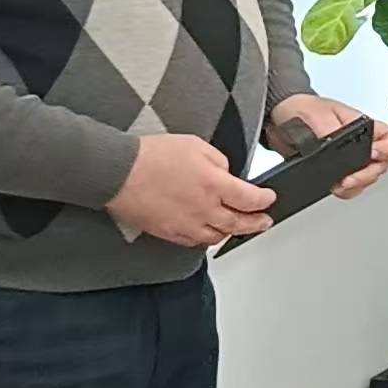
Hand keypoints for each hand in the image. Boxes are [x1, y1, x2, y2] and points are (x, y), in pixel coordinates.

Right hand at [112, 132, 276, 249]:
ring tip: (237, 227)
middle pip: (238, 224)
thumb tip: (227, 174)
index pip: (250, 199)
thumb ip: (219, 161)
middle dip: (256, 223)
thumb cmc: (151, 156)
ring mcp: (185, 224)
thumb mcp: (195, 145)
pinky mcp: (168, 232)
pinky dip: (206, 238)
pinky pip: (193, 242)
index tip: (269, 198)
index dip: (264, 200)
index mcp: (214, 185)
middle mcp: (203, 209)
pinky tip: (208, 232)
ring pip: (217, 237)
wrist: (117, 172)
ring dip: (231, 232)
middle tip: (263, 222)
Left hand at [270, 93, 387, 199]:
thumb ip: (330, 131)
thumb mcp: (317, 115)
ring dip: (357, 185)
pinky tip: (335, 189)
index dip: (387, 149)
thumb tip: (335, 146)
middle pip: (380, 163)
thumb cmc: (302, 108)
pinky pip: (351, 186)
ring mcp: (351, 158)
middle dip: (367, 174)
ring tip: (340, 186)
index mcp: (363, 125)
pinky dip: (345, 191)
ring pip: (368, 178)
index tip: (372, 155)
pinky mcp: (337, 171)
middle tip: (351, 178)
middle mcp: (361, 143)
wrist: (280, 119)